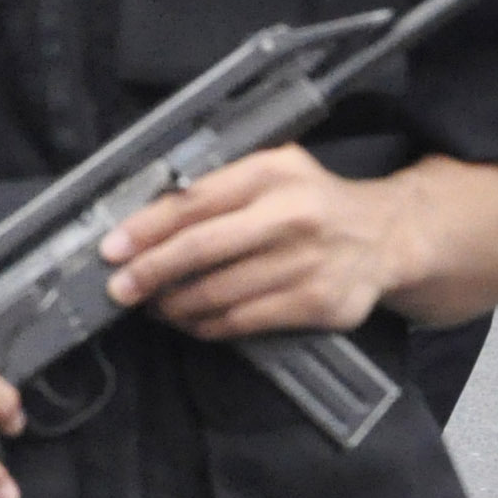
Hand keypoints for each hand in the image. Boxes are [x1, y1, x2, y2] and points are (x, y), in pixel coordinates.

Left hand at [101, 147, 396, 340]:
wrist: (386, 236)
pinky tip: (192, 322)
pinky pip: (245, 320)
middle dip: (151, 271)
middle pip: (201, 248)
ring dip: (175, 305)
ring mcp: (308, 261)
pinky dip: (209, 325)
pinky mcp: (319, 303)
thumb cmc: (312, 203)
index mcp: (271, 171)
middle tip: (120, 288)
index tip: (112, 248)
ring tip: (155, 305)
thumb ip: (220, 188)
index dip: (147, 227)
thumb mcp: (272, 173)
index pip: (195, 201)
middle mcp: (291, 213)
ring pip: (219, 291)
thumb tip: (145, 222)